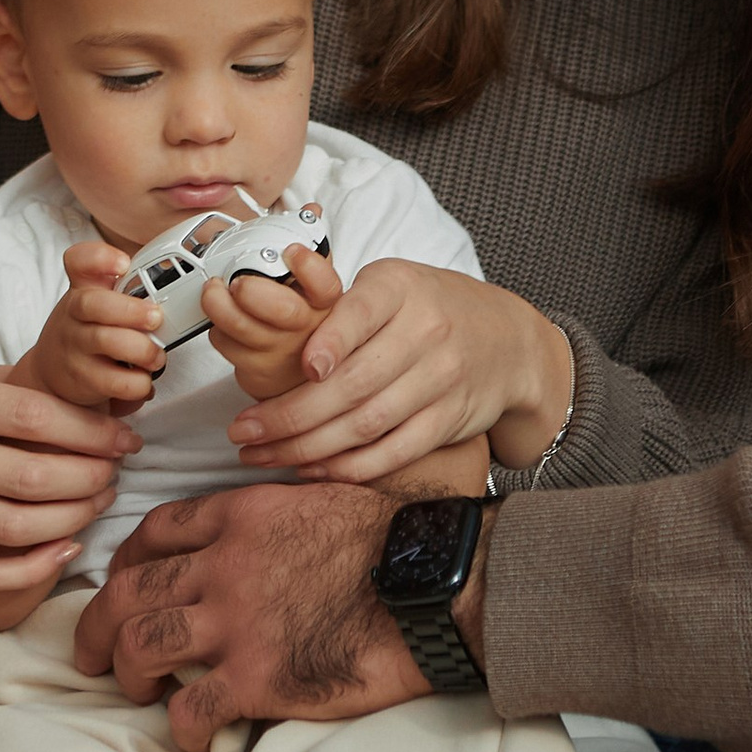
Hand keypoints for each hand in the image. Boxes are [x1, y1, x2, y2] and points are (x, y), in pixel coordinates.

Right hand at [0, 333, 136, 623]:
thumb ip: (23, 392)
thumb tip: (102, 416)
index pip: (33, 418)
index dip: (90, 433)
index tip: (123, 440)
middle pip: (28, 477)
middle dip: (88, 477)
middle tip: (115, 470)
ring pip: (11, 526)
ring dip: (72, 518)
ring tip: (99, 500)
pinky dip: (31, 569)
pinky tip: (66, 548)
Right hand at [19, 240, 166, 412]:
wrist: (52, 371)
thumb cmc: (87, 329)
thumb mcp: (97, 300)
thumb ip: (128, 287)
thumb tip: (185, 285)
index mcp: (83, 288)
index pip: (80, 261)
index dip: (100, 259)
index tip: (123, 264)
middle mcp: (75, 314)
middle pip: (94, 303)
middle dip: (131, 310)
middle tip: (156, 318)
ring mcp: (75, 346)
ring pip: (105, 341)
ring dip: (142, 349)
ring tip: (157, 356)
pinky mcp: (82, 379)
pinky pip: (115, 381)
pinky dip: (138, 383)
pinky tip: (144, 379)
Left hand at [73, 483, 429, 751]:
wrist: (436, 586)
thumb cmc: (397, 542)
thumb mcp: (322, 496)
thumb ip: (275, 512)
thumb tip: (262, 526)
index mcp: (240, 517)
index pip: (154, 533)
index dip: (125, 562)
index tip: (120, 583)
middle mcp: (223, 567)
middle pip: (128, 593)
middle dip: (94, 626)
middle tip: (87, 653)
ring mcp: (236, 624)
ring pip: (141, 647)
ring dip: (126, 672)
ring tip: (131, 688)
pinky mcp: (257, 679)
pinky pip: (190, 707)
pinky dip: (178, 725)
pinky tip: (187, 733)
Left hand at [200, 243, 339, 404]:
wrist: (299, 370)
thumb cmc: (303, 317)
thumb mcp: (314, 281)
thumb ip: (311, 244)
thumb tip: (313, 209)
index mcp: (324, 300)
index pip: (325, 283)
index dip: (309, 267)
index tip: (291, 250)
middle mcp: (307, 326)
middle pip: (283, 310)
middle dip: (254, 292)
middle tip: (237, 281)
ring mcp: (282, 350)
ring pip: (246, 329)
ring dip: (220, 308)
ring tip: (211, 290)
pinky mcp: (258, 370)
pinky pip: (227, 345)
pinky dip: (216, 328)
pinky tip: (219, 317)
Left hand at [225, 261, 573, 480]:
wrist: (508, 341)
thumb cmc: (430, 308)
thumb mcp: (391, 283)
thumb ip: (339, 305)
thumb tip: (263, 312)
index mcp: (400, 289)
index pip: (361, 313)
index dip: (331, 341)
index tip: (302, 367)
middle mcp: (426, 332)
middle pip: (353, 382)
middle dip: (289, 414)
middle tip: (243, 432)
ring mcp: (440, 380)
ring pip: (367, 423)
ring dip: (307, 446)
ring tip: (262, 455)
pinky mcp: (447, 421)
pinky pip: (393, 452)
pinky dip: (349, 467)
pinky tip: (311, 468)